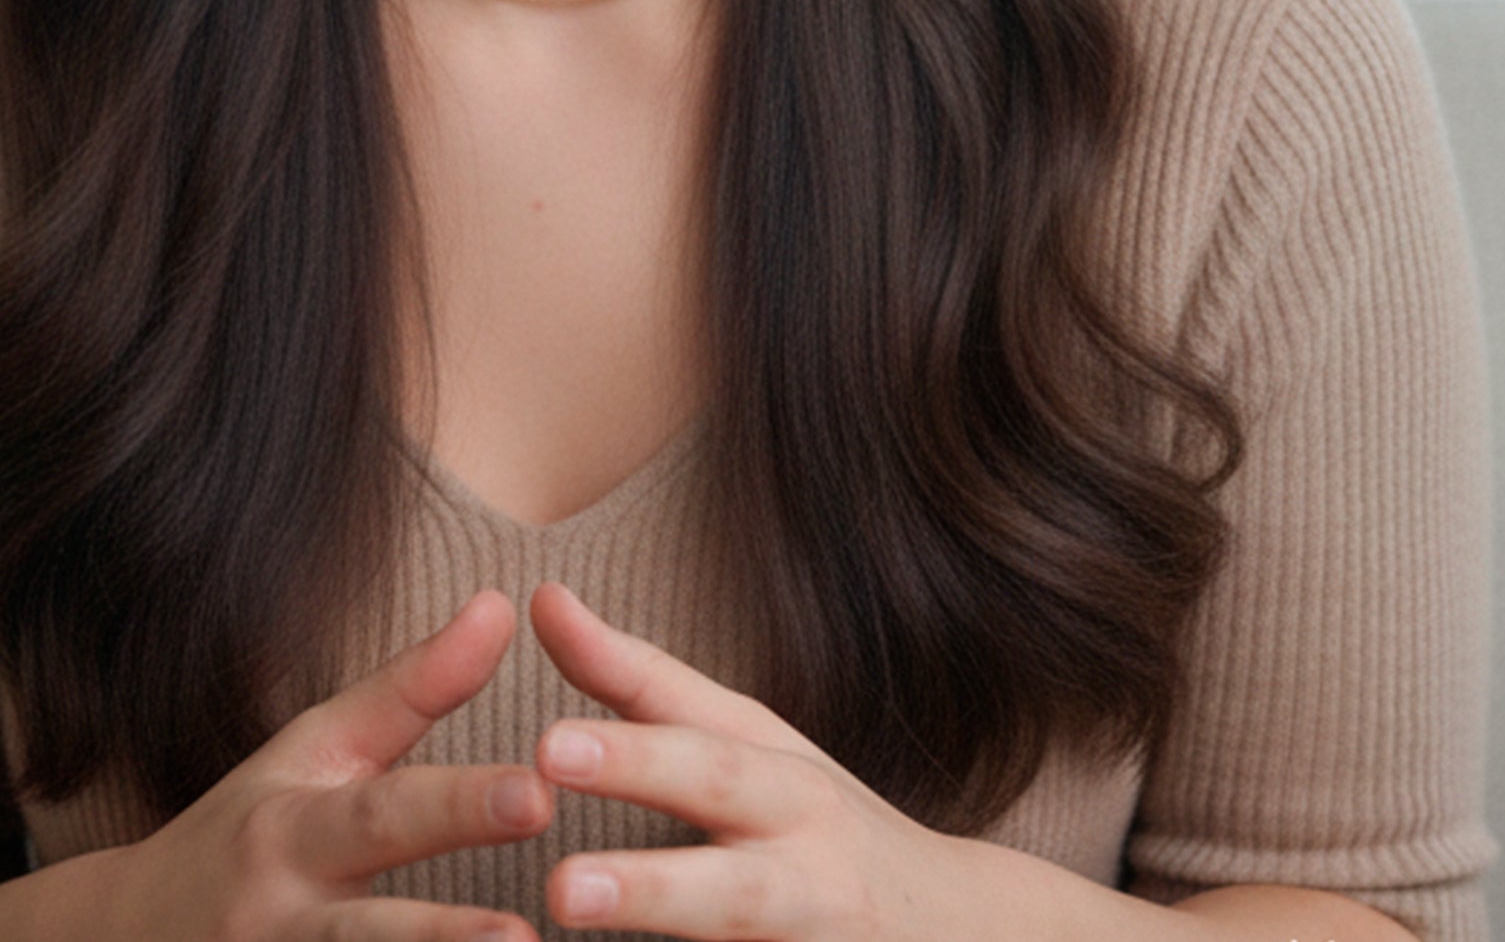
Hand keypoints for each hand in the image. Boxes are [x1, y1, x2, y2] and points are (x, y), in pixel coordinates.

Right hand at [95, 588, 555, 940]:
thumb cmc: (249, 830)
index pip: (386, 814)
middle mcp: (282, 920)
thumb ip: (412, 688)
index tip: (538, 794)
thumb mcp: (315, 752)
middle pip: (368, 935)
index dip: (459, 805)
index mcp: (294, 833)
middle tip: (523, 940)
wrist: (126, 938)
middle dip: (443, 941)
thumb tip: (501, 603)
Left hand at [526, 581, 994, 939]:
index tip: (546, 748)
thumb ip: (638, 682)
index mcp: (782, 786)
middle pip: (730, 886)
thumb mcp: (744, 744)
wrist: (962, 928)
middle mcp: (806, 868)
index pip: (701, 757)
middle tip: (560, 887)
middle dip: (649, 883)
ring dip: (667, 922)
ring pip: (745, 941)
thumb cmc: (813, 822)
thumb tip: (542, 596)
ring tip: (575, 913)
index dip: (627, 753)